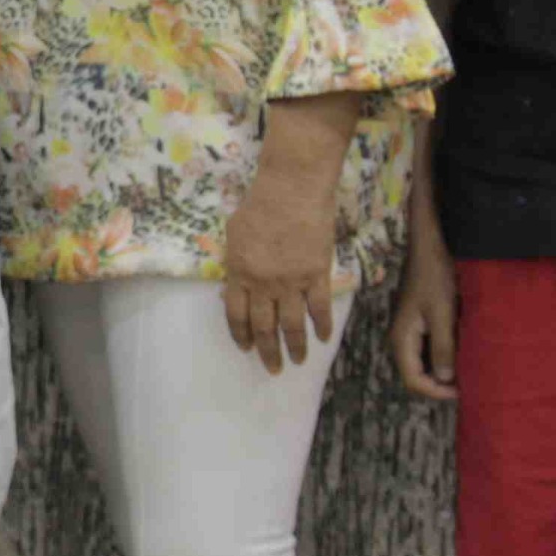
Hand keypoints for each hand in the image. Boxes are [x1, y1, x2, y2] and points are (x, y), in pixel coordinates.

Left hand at [220, 153, 340, 372]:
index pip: (237, 315)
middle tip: (273, 369)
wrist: (292, 186)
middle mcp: (263, 283)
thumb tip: (232, 285)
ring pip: (292, 324)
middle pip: (264, 327)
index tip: (247, 349)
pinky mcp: (317, 273)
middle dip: (268, 352)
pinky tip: (323, 339)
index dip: (242, 335)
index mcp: (239, 273)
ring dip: (296, 347)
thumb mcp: (233, 233)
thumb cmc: (259, 204)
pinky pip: (319, 308)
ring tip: (299, 361)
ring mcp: (291, 280)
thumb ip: (234, 262)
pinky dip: (321, 326)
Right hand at [389, 230, 459, 401]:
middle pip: (415, 375)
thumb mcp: (442, 313)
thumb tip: (445, 378)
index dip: (435, 391)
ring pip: (422, 364)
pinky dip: (442, 358)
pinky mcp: (418, 325)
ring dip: (441, 372)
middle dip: (438, 385)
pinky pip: (427, 350)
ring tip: (465, 374)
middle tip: (465, 386)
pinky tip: (459, 355)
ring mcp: (409, 332)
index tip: (460, 391)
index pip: (413, 379)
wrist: (428, 249)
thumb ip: (443, 347)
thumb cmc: (434, 278)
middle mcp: (401, 339)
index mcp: (402, 339)